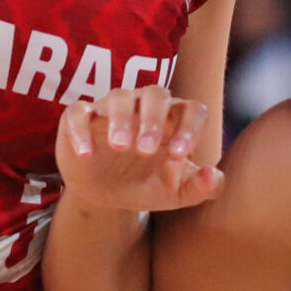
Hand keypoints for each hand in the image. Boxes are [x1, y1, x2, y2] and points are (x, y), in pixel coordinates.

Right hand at [56, 86, 221, 211]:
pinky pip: (78, 114)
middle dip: (153, 120)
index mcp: (174, 120)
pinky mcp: (80, 119)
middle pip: (156, 94)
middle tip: (146, 150)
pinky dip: (81, 130)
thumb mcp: (176, 194)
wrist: (106, 196)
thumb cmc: (147, 185)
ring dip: (121, 119)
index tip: (179, 155)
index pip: (191, 110)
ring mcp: (111, 110)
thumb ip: (202, 188)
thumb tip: (212, 177)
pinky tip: (87, 154)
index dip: (189, 128)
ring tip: (121, 147)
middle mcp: (144, 107)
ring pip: (119, 97)